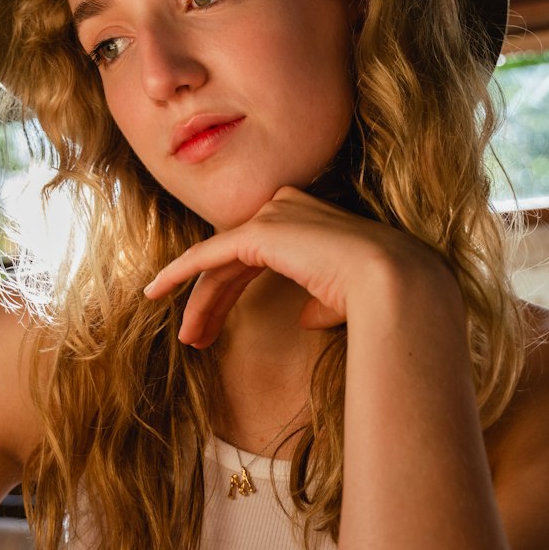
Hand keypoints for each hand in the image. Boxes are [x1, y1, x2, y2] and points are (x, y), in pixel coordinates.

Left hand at [142, 186, 451, 348]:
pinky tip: (155, 292)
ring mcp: (271, 218)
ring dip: (199, 302)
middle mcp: (287, 210)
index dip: (231, 291)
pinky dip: (178, 274)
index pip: (256, 255)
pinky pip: (206, 256)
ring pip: (218, 263)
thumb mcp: (344, 298)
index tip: (215, 327)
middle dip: (212, 300)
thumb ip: (321, 300)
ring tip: (188, 339)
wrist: (392, 283)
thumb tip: (307, 315)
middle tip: (195, 338)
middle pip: (233, 259)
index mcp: (308, 221)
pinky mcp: (256, 234)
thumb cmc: (377, 297)